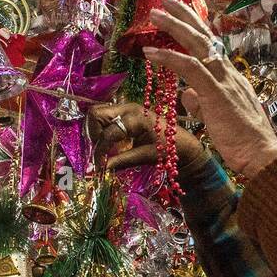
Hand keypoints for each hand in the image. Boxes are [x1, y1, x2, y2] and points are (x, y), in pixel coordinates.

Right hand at [88, 102, 205, 172]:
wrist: (182, 143)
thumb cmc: (168, 149)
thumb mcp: (145, 156)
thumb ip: (122, 161)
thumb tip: (101, 169)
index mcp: (136, 118)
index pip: (108, 133)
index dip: (100, 151)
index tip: (99, 166)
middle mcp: (128, 108)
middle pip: (95, 114)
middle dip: (93, 134)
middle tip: (100, 151)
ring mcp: (126, 108)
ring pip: (98, 113)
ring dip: (96, 131)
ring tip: (105, 147)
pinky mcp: (125, 112)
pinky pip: (105, 116)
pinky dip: (102, 128)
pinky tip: (111, 142)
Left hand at [142, 0, 276, 177]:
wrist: (261, 155)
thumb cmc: (244, 142)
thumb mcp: (219, 118)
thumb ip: (202, 103)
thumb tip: (185, 94)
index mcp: (232, 78)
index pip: (212, 47)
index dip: (196, 30)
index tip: (182, 16)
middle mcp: (229, 73)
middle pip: (205, 36)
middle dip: (185, 16)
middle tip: (166, 0)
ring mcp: (224, 80)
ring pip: (197, 45)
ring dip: (174, 27)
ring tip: (154, 14)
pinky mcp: (215, 92)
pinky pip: (190, 68)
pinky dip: (169, 57)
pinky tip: (151, 52)